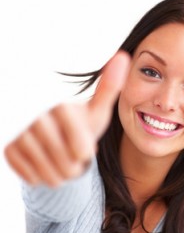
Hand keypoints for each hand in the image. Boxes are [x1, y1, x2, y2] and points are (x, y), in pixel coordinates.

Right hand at [4, 51, 130, 186]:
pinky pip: (29, 175)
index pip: (76, 138)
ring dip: (59, 175)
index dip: (83, 148)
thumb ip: (110, 87)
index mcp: (60, 105)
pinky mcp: (8, 148)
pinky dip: (43, 177)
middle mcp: (35, 114)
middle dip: (74, 166)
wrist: (60, 141)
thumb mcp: (98, 111)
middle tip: (74, 159)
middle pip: (62, 157)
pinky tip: (46, 165)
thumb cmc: (82, 125)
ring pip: (45, 170)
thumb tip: (122, 55)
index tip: (86, 152)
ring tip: (63, 164)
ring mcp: (19, 131)